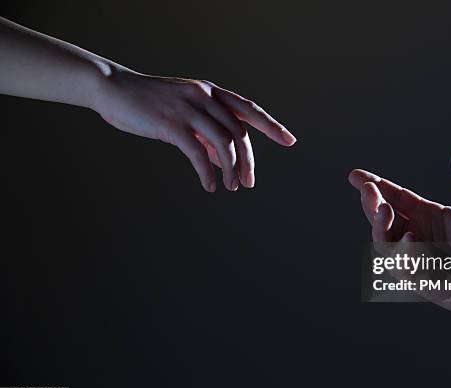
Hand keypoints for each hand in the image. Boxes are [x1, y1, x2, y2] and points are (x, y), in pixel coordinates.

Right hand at [93, 69, 295, 191]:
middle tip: (249, 183)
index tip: (289, 141)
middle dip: (248, 160)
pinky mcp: (171, 124)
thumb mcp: (185, 114)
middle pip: (239, 131)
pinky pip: (198, 152)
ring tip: (232, 187)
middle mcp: (205, 96)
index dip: (271, 125)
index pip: (249, 109)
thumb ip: (206, 132)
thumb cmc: (150, 104)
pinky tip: (210, 186)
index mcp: (211, 92)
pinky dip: (207, 172)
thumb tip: (224, 157)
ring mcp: (188, 108)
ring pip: (223, 143)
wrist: (114, 89)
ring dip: (232, 169)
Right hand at [348, 146, 450, 318]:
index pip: (394, 197)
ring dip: (379, 226)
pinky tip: (411, 237)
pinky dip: (403, 252)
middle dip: (371, 203)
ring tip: (384, 208)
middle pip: (382, 218)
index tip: (354, 175)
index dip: (374, 186)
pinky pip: (403, 267)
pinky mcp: (422, 281)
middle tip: (369, 190)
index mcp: (427, 215)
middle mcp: (417, 235)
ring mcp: (417, 259)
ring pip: (384, 243)